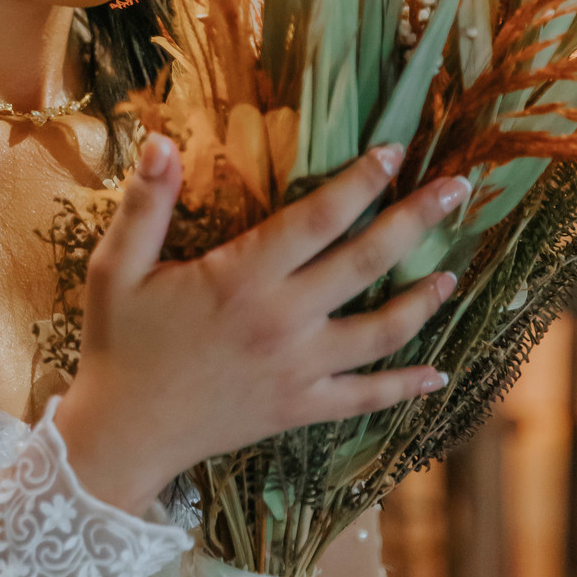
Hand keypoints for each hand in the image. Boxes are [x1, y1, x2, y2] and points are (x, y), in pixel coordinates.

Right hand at [54, 135, 465, 514]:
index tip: (394, 150)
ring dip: (423, 300)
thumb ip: (145, 204)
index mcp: (242, 278)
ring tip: (452, 273)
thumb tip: (162, 142)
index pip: (317, 218)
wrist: (123, 434)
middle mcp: (282, 320)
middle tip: (458, 189)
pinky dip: (406, 387)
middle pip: (366, 262)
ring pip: (381, 331)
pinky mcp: (300, 408)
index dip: (360, 181)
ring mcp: (298, 369)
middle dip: (416, 221)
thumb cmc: (119, 344)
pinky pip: (366, 398)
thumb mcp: (118, 268)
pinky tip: (440, 374)